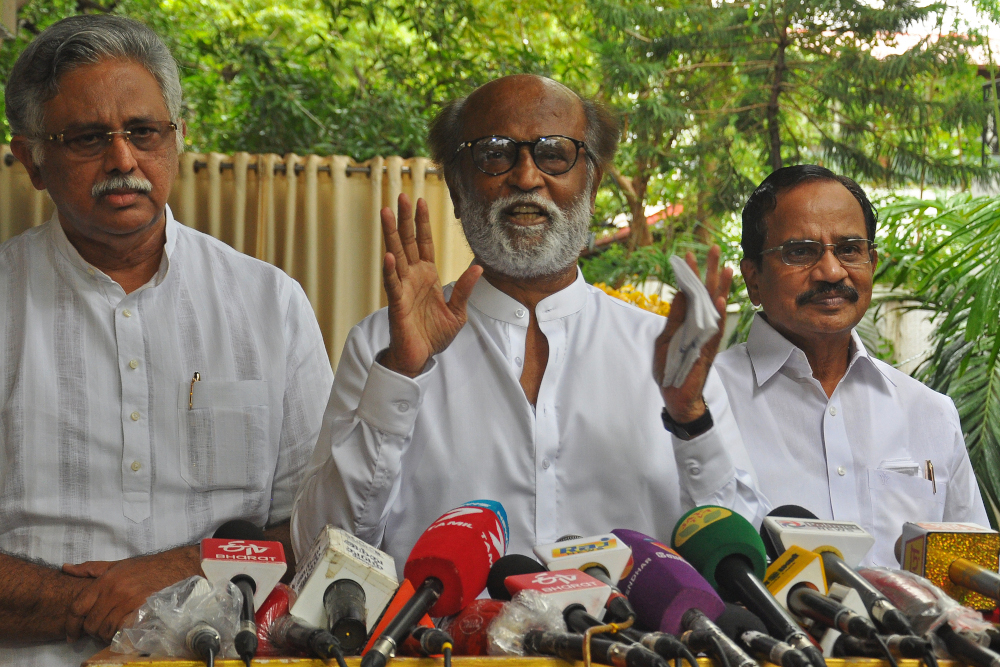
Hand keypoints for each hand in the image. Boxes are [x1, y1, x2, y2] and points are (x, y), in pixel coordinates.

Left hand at [64, 545, 199, 642]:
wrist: (172, 567)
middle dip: (89, 631)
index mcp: (105, 581)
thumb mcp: (115, 564)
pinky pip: (122, 629)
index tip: (71, 634)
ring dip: (103, 635)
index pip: (78, 607)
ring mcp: (128, 602)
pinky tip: (119, 631)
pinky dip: (118, 634)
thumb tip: (66, 568)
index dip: (71, 624)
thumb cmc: (143, 567)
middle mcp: (114, 592)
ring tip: (107, 632)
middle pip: (91, 622)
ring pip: (105, 629)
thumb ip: (90, 568)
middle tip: (94, 631)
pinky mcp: (141, 610)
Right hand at [380, 193, 481, 376]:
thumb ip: (465, 289)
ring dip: (391, 235)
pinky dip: (390, 270)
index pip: (424, 243)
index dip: (422, 222)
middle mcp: (413, 278)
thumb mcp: (457, 311)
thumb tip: (477, 267)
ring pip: (396, 256)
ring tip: (385, 213)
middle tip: (400, 195)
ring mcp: (403, 289)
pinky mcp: (397, 304)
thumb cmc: (435, 335)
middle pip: (408, 242)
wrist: (421, 357)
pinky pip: (393, 285)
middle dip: (404, 219)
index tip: (421, 201)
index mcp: (427, 276)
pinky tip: (389, 255)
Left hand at [655, 245, 732, 422]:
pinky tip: (720, 298)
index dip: (690, 275)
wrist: (676, 396)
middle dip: (710, 271)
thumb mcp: (665, 340)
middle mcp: (699, 326)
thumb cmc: (670, 369)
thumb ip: (674, 318)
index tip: (688, 255)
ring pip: (714, 308)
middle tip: (714, 248)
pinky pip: (714, 329)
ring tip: (726, 266)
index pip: (690, 293)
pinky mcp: (708, 350)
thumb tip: (680, 294)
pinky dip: (717, 314)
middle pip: (706, 294)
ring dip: (719, 287)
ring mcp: (706, 337)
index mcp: (687, 322)